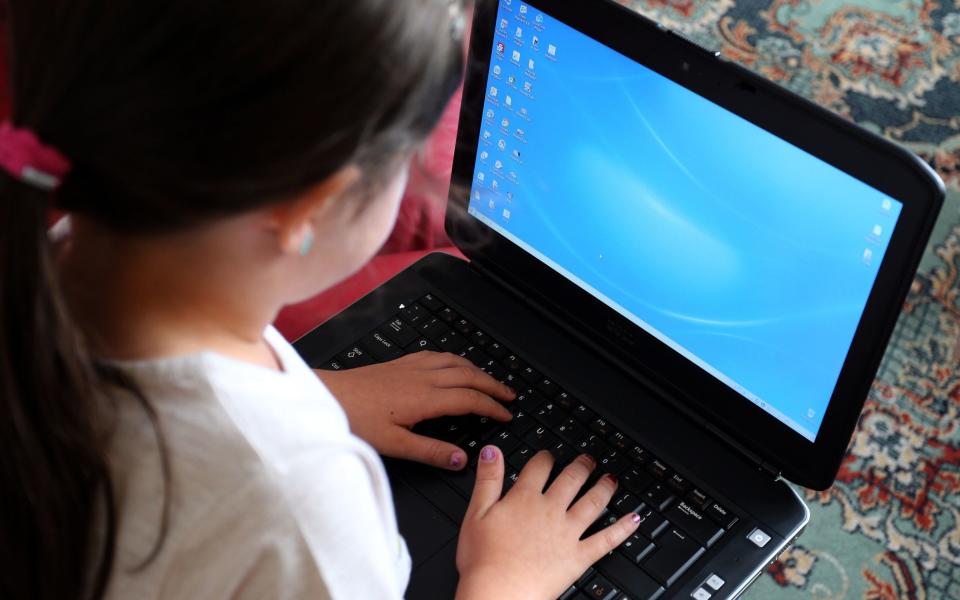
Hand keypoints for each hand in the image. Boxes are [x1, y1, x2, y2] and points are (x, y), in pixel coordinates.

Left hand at [315, 351, 515, 469]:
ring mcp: (411, 367)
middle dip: (493, 385)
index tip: (506, 414)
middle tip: (510, 395)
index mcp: (425, 398)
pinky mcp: (400, 363)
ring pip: (455, 362)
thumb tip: (461, 459)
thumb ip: (430, 451)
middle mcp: (422, 377)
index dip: (492, 407)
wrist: (327, 395)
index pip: (470, 399)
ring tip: (490, 380)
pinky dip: (455, 360)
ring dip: (477, 370)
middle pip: (469, 375)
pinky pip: (437, 355)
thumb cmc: (355, 419)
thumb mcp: (394, 444)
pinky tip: (453, 364)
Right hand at [455, 448, 640, 599]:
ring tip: (611, 479)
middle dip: (582, 466)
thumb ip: (487, 480)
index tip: (549, 455)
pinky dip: (623, 528)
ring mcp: (568, 533)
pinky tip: (634, 519)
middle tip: (589, 460)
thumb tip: (492, 451)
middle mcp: (550, 510)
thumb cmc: (484, 559)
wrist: (499, 592)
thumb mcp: (476, 513)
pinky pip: (607, 539)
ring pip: (592, 502)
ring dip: (605, 488)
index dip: (545, 457)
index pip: (539, 467)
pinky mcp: (579, 556)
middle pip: (571, 479)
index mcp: (524, 499)